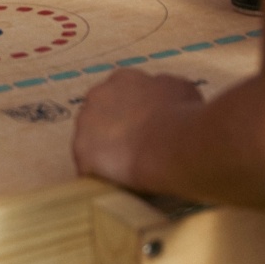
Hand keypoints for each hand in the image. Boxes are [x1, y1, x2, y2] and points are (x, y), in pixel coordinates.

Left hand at [73, 69, 202, 183]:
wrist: (171, 142)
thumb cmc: (182, 115)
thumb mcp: (183, 91)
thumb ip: (166, 91)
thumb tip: (166, 98)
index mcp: (123, 78)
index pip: (120, 94)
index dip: (131, 112)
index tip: (143, 125)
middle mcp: (98, 95)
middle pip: (99, 115)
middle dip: (112, 129)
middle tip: (134, 148)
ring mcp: (85, 123)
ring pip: (89, 141)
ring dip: (102, 153)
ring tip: (125, 169)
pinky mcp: (81, 152)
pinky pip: (87, 168)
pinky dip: (99, 176)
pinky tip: (115, 185)